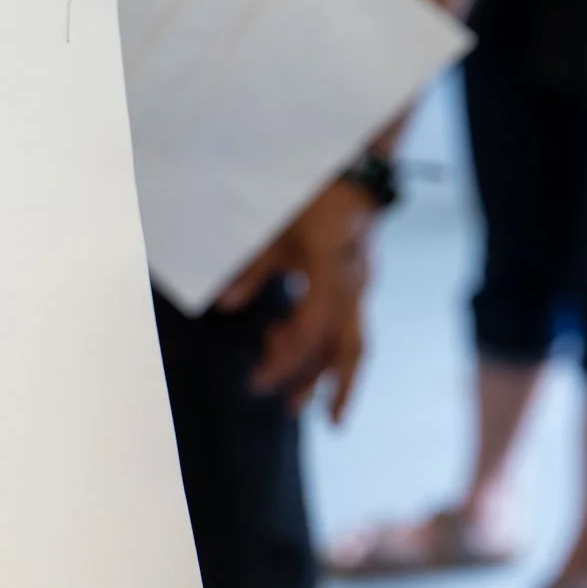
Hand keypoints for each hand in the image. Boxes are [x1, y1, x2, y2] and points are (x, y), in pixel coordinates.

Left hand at [216, 180, 375, 422]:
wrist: (354, 169)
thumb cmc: (311, 194)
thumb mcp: (271, 227)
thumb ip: (250, 268)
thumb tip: (226, 305)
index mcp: (333, 270)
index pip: (313, 330)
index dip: (286, 360)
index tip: (259, 381)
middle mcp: (354, 283)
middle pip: (349, 347)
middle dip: (333, 387)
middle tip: (309, 418)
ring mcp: (360, 283)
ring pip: (349, 339)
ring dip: (326, 372)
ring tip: (300, 403)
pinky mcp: (357, 280)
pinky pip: (343, 322)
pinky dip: (319, 343)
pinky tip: (286, 346)